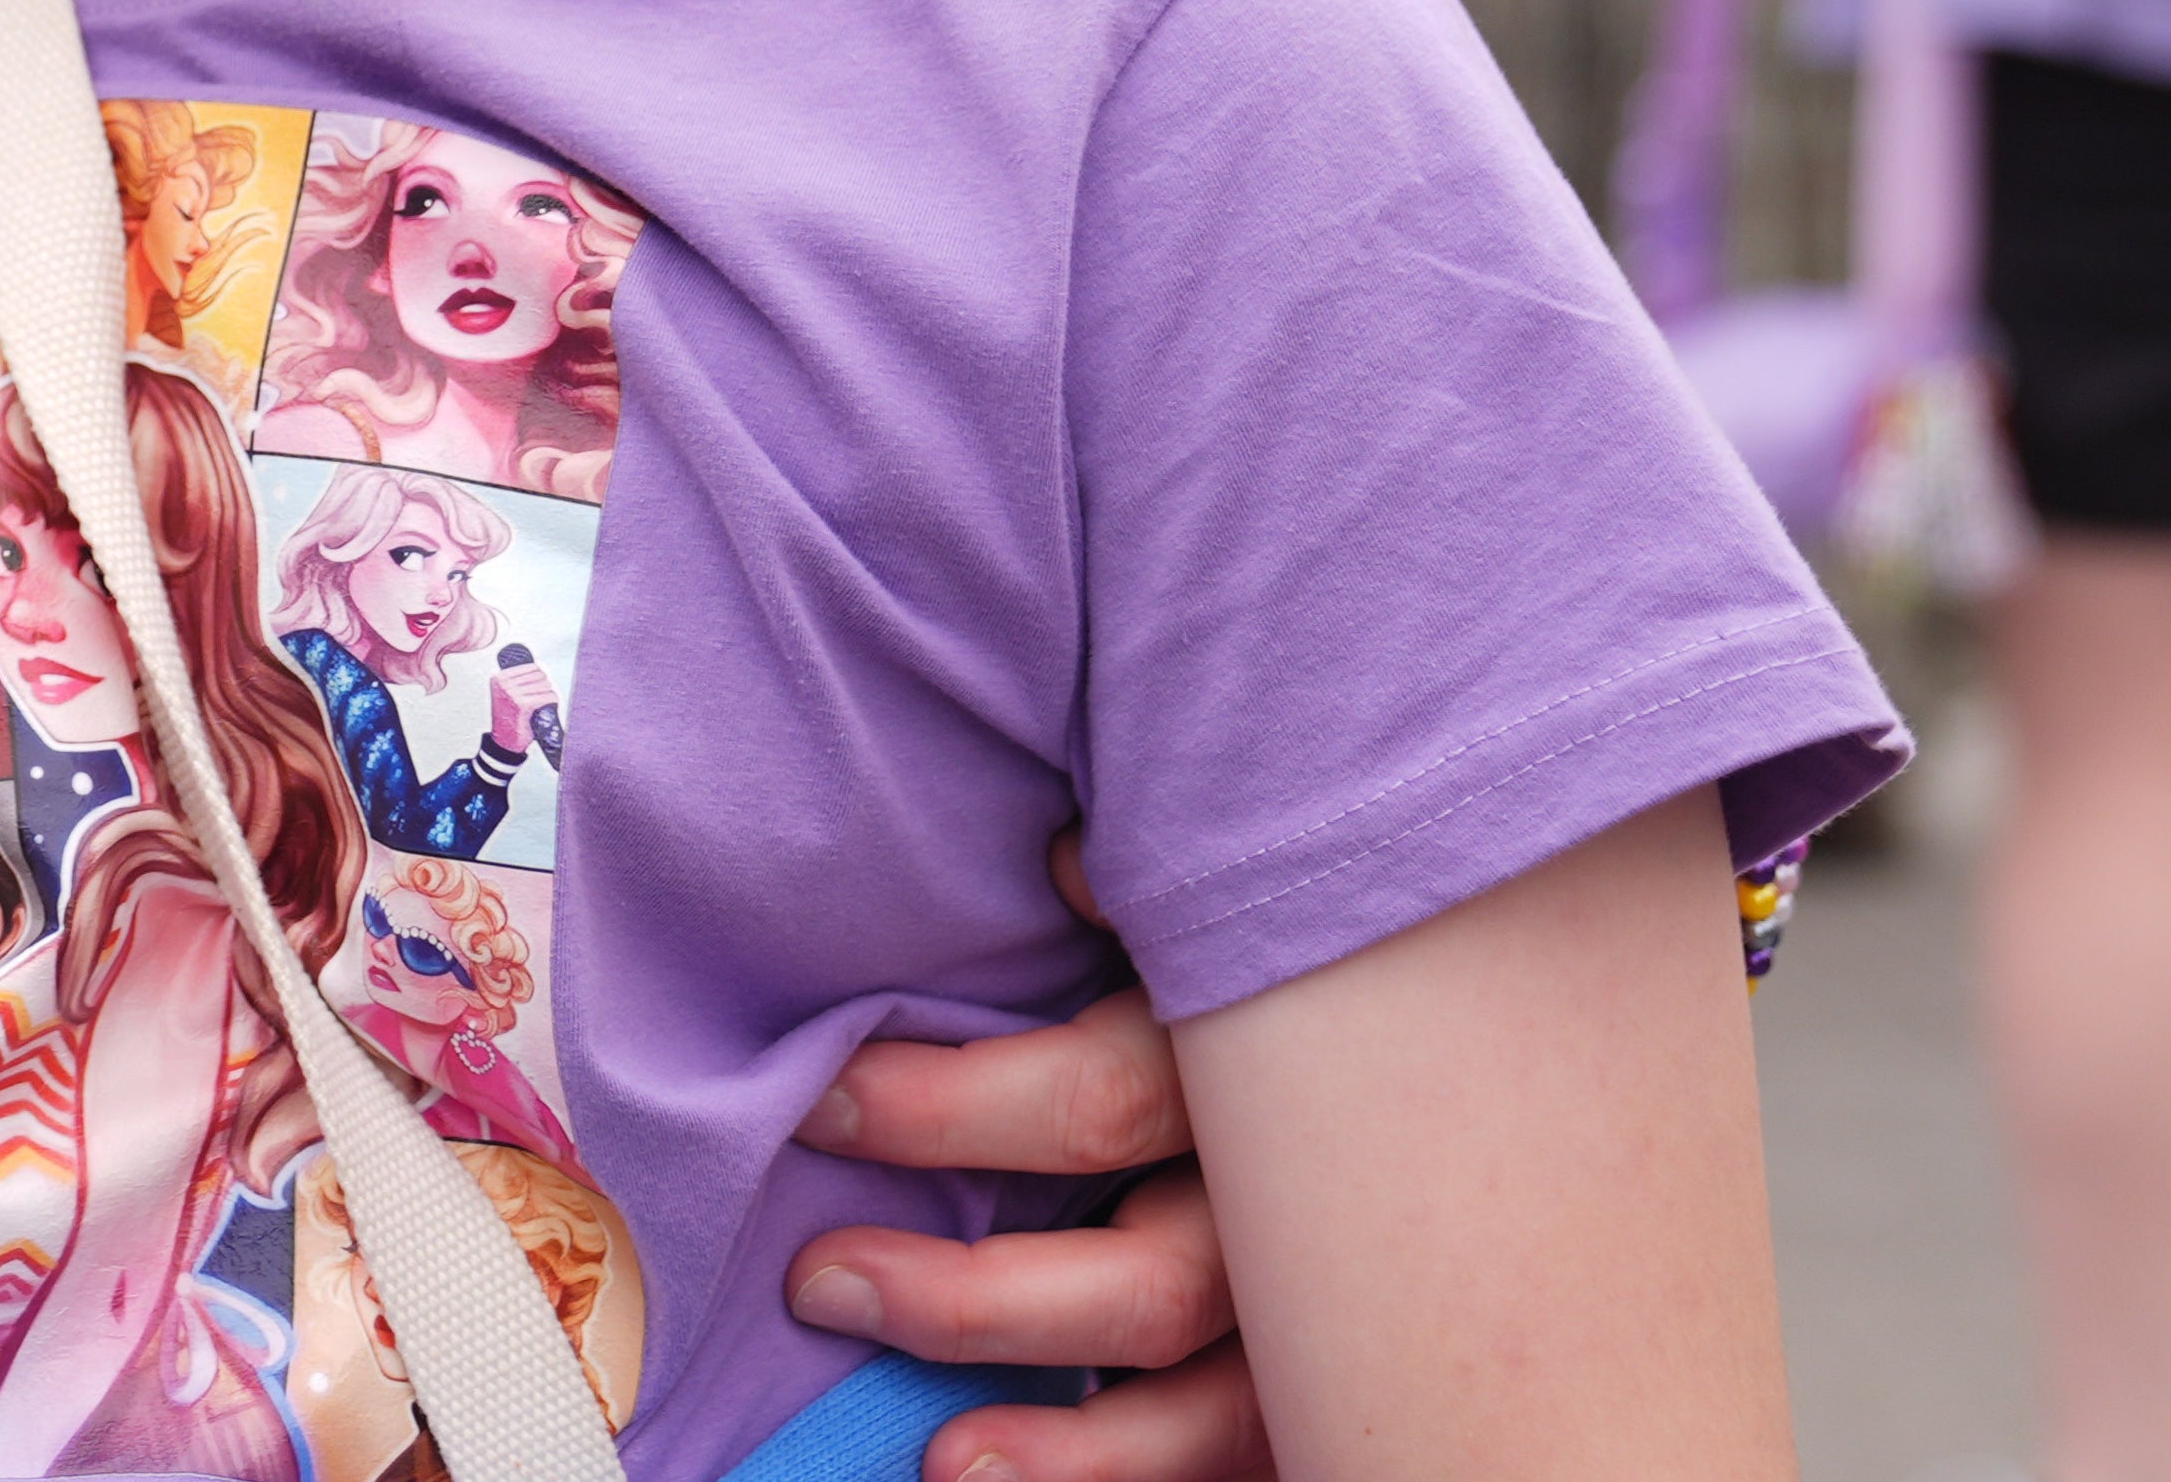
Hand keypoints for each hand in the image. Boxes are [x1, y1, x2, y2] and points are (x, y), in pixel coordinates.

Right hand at [488, 659, 555, 758]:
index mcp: (498, 678)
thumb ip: (517, 680)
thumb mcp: (507, 694)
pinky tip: (550, 706)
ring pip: (545, 686)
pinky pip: (546, 697)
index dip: (540, 676)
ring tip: (544, 703)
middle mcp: (503, 684)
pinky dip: (552, 701)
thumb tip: (540, 667)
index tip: (540, 686)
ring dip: (549, 694)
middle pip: (539, 675)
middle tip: (542, 697)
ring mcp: (512, 693)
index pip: (531, 666)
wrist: (505, 740)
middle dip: (545, 686)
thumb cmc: (509, 717)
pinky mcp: (522, 704)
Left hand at [781, 839, 1270, 1480]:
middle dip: (973, 1299)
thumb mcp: (1221, 908)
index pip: (1095, 1105)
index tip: (814, 1106)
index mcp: (1251, 1069)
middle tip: (820, 1284)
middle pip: (1149, 1283)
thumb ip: (1145, 895)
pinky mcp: (1322, 1374)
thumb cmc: (1286, 961)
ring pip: (1215, 1410)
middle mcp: (1296, 1206)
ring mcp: (1324, 1312)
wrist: (1476, 1043)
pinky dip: (1140, 1475)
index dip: (943, 1112)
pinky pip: (1247, 1451)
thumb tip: (1070, 868)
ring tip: (944, 1464)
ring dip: (1076, 1447)